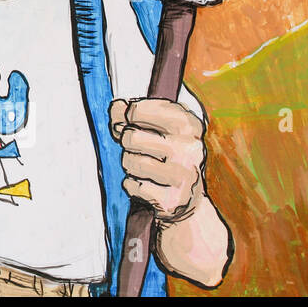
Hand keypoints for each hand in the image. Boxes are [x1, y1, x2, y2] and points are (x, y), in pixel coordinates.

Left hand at [111, 97, 205, 221]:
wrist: (187, 196)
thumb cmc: (165, 153)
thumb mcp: (154, 126)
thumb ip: (131, 112)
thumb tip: (116, 107)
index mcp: (188, 123)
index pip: (137, 110)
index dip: (126, 116)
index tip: (131, 122)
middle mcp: (191, 147)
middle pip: (130, 137)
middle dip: (126, 143)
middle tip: (139, 149)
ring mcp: (184, 175)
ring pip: (130, 162)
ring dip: (129, 164)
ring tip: (145, 167)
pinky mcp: (173, 199)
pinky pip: (132, 185)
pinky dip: (132, 185)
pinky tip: (148, 185)